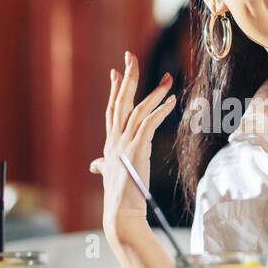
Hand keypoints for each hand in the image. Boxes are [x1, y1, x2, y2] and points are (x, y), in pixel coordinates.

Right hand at [93, 51, 176, 242]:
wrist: (120, 212)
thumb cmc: (119, 197)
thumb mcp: (110, 176)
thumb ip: (103, 166)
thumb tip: (95, 165)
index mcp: (109, 143)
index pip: (112, 109)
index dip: (114, 89)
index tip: (116, 70)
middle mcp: (114, 139)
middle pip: (120, 101)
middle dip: (126, 77)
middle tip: (131, 55)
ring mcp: (124, 144)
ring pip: (138, 109)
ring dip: (154, 92)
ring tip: (168, 79)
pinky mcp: (137, 149)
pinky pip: (149, 123)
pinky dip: (161, 110)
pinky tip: (172, 101)